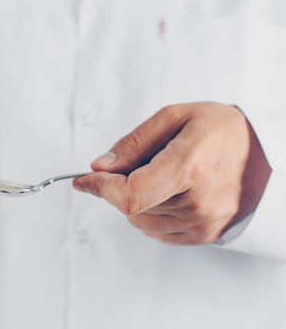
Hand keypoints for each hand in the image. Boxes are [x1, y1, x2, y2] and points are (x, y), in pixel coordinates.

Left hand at [73, 102, 270, 244]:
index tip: (84, 179)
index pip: (129, 194)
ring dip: (136, 200)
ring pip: (140, 220)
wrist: (268, 154)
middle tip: (135, 163)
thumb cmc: (222, 129)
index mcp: (189, 167)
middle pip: (130, 207)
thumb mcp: (175, 117)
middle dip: (118, 187)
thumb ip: (133, 143)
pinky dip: (151, 213)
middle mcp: (198, 201)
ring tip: (161, 174)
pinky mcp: (206, 235)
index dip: (100, 188)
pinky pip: (158, 232)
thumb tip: (99, 166)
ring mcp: (204, 222)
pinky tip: (169, 191)